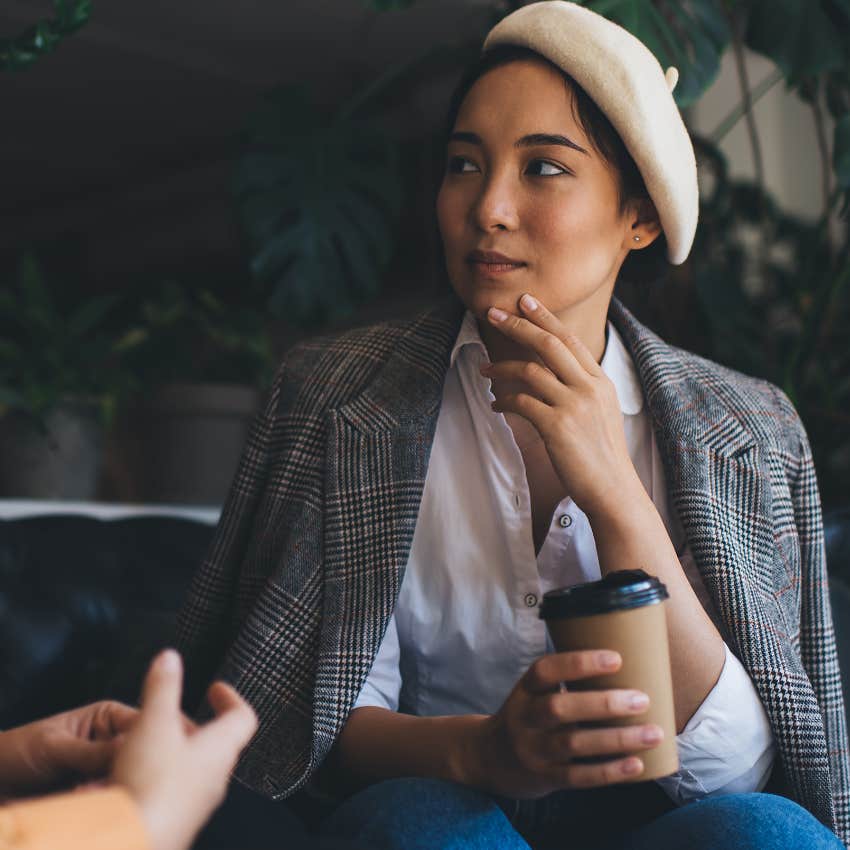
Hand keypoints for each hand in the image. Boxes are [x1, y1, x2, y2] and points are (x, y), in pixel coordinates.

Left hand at [0, 700, 137, 795]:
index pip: (142, 722)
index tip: (144, 755)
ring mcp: (105, 770)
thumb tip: (132, 749)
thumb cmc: (19, 752)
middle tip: (105, 779)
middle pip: (138, 755)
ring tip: (84, 791)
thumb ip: (93, 751)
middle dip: (126, 769)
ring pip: (126, 779)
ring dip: (110, 789)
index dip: (149, 737)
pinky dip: (101, 804)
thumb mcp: (56, 747)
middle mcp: (113, 742)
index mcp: (109, 717)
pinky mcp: (96, 794)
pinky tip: (81, 800)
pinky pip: (110, 800)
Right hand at [110, 649, 256, 849]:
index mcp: (220, 749)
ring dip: (171, 754)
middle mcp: (215, 779)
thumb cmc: (152, 788)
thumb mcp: (154, 723)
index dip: (232, 698)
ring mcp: (196, 805)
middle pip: (217, 745)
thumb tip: (170, 658)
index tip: (217, 688)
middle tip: (175, 716)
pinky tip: (124, 780)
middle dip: (194, 726)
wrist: (132, 844)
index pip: (243, 717)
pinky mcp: (175, 824)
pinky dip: (152, 779)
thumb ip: (163, 688)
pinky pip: (169, 795)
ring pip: (191, 770)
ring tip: (143, 745)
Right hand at [462, 650, 662, 798]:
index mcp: (524, 690)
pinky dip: (609, 771)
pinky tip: (636, 764)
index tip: (616, 658)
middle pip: (560, 708)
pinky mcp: (544, 778)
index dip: (578, 663)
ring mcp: (532, 750)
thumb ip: (565, 684)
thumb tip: (626, 668)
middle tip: (642, 699)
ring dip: (616, 738)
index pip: (545, 671)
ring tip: (653, 733)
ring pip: (573, 743)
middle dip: (604, 704)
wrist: (488, 758)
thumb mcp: (533, 694)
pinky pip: (579, 776)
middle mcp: (524, 718)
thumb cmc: (527, 718)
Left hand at [479, 294, 642, 517]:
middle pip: (548, 343)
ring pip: (530, 370)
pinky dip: (503, 401)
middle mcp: (589, 387)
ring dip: (501, 368)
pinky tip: (495, 406)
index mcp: (600, 381)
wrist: (613, 491)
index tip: (525, 302)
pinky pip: (521, 402)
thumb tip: (550, 375)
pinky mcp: (558, 427)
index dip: (545, 317)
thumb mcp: (601, 413)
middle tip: (492, 313)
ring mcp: (574, 405)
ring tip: (484, 370)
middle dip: (517, 325)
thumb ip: (581, 390)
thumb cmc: (601, 456)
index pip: (569, 339)